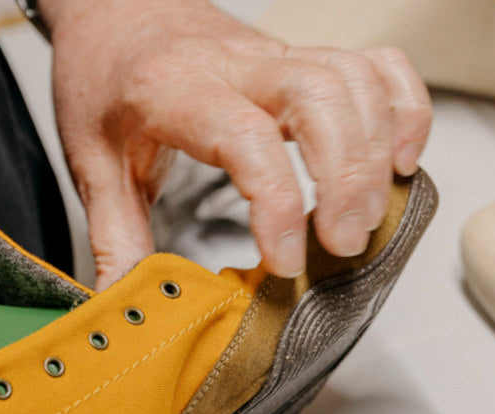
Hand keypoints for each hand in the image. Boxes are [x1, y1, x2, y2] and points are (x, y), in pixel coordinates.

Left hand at [40, 0, 432, 286]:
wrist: (114, 14)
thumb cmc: (103, 81)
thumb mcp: (92, 162)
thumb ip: (114, 235)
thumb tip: (124, 302)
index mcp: (173, 91)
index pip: (244, 138)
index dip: (277, 203)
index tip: (286, 259)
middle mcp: (233, 65)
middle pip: (317, 96)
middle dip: (346, 176)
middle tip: (343, 243)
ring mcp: (274, 57)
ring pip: (352, 79)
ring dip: (376, 150)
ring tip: (367, 218)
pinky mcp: (301, 57)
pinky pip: (373, 64)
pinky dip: (402, 108)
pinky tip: (400, 158)